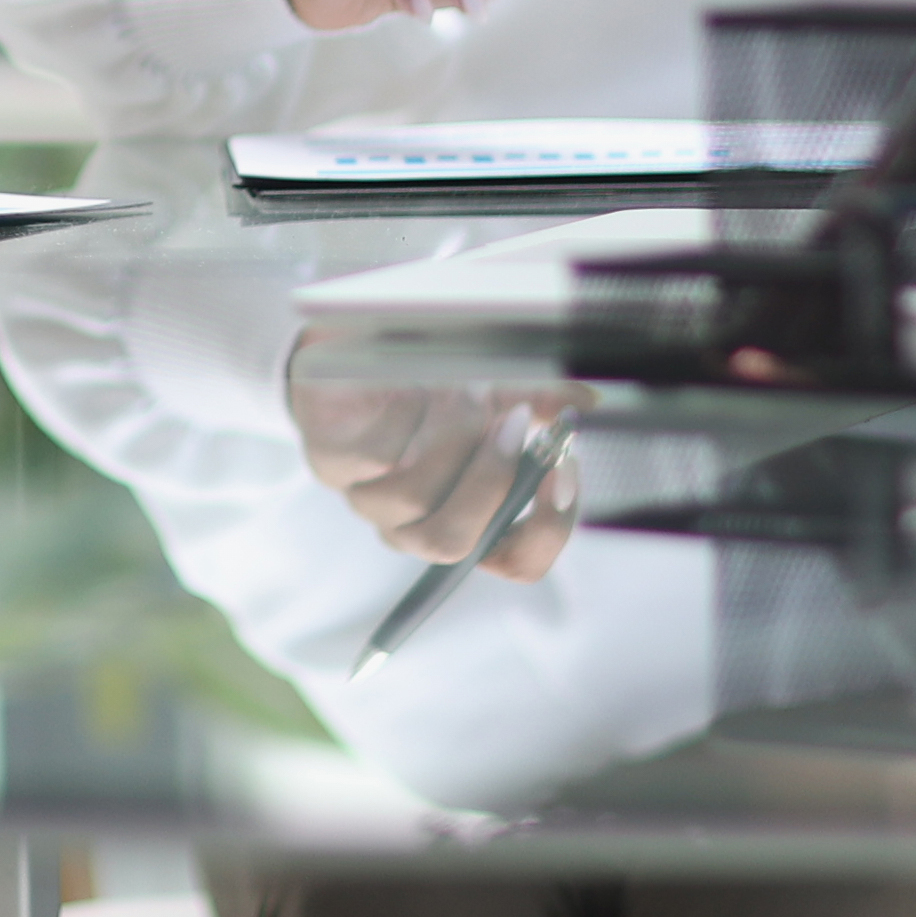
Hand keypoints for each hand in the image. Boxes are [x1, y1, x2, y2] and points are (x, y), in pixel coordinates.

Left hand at [289, 373, 583, 578]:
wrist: (355, 354)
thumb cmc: (432, 388)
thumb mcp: (493, 395)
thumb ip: (537, 402)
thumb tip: (585, 403)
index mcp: (469, 524)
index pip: (517, 562)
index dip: (546, 529)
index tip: (563, 470)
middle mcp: (415, 527)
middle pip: (454, 540)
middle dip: (491, 482)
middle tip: (516, 423)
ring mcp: (369, 500)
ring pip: (414, 496)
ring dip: (451, 439)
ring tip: (468, 388)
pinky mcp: (330, 462)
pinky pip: (375, 454)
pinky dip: (407, 417)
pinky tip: (416, 387)